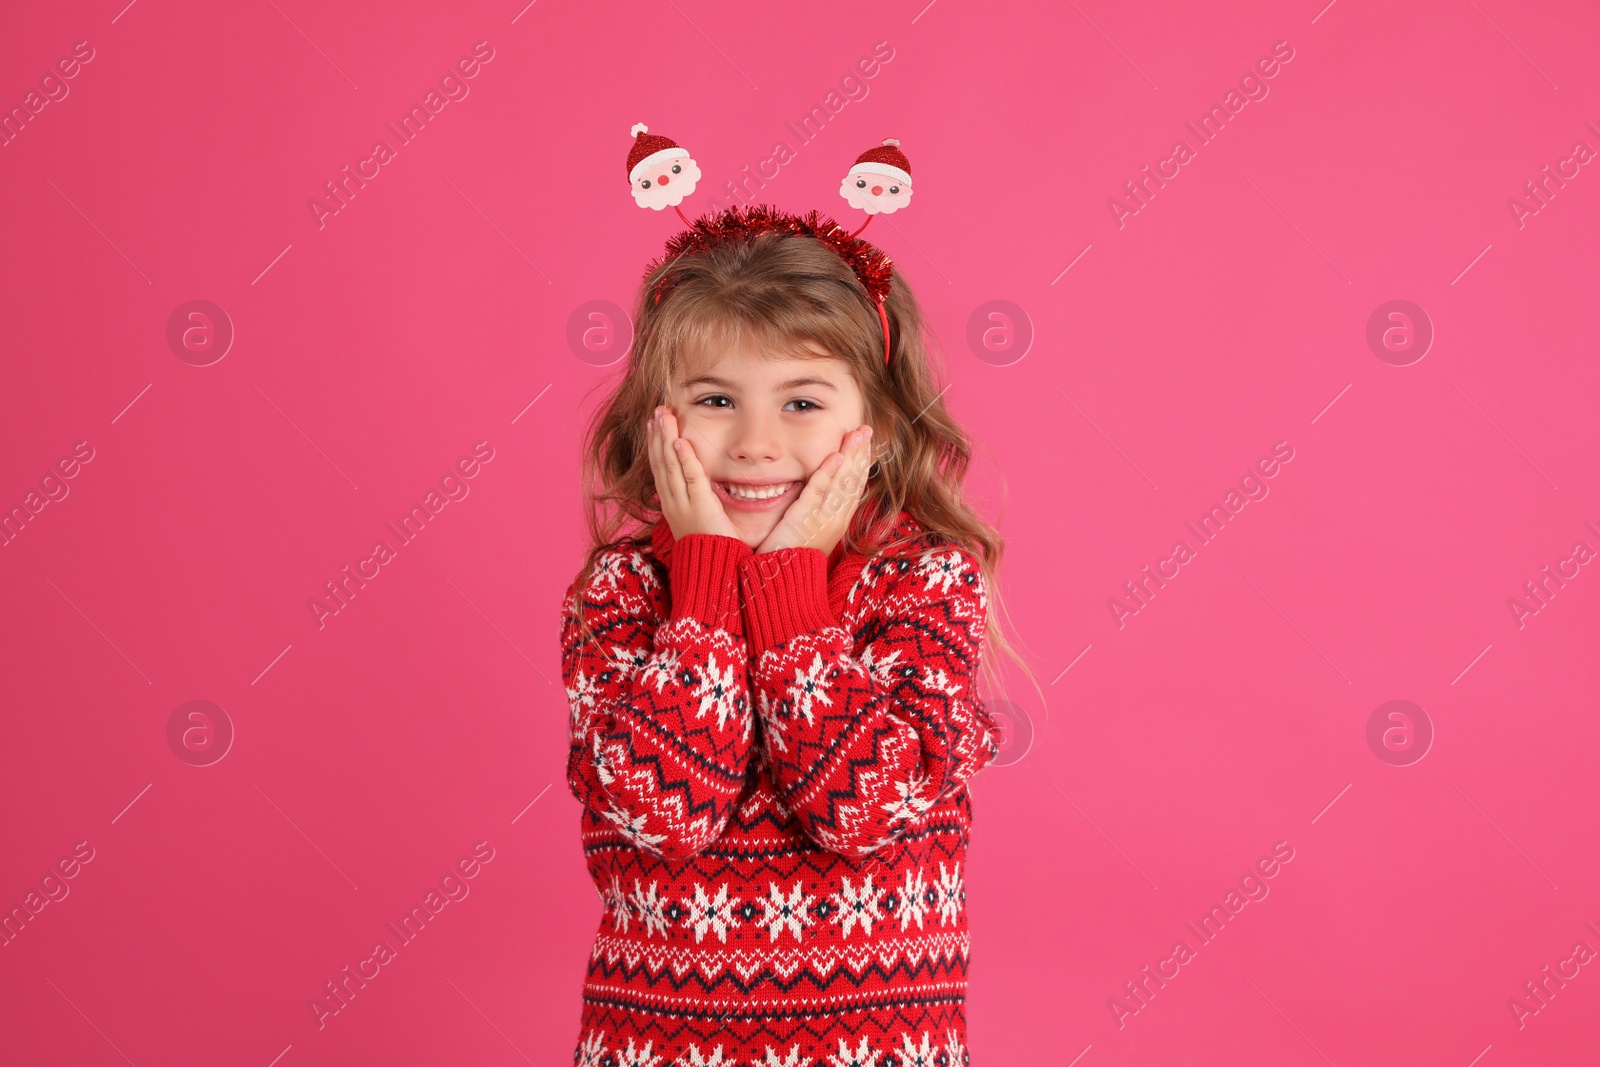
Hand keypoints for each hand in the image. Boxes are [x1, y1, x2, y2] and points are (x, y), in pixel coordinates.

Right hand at [646, 405, 740, 540]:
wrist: (712, 572)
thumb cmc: (709, 549)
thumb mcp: (697, 522)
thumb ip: (696, 503)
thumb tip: (699, 488)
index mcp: (671, 505)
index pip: (659, 470)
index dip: (655, 446)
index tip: (653, 426)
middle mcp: (672, 503)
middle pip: (661, 463)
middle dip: (657, 435)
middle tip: (656, 412)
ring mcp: (684, 504)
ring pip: (670, 466)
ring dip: (666, 438)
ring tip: (662, 416)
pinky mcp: (701, 506)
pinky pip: (691, 477)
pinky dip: (684, 458)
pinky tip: (679, 441)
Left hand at [755, 425, 873, 556]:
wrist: (783, 582)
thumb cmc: (790, 558)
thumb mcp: (808, 531)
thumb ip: (813, 511)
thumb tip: (816, 493)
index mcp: (837, 521)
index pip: (853, 487)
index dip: (860, 464)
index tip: (865, 444)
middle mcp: (836, 520)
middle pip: (853, 481)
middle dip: (861, 454)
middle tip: (867, 429)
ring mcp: (824, 520)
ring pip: (842, 483)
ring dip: (851, 457)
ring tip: (858, 434)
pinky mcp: (807, 521)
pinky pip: (820, 493)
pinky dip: (829, 474)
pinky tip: (836, 457)